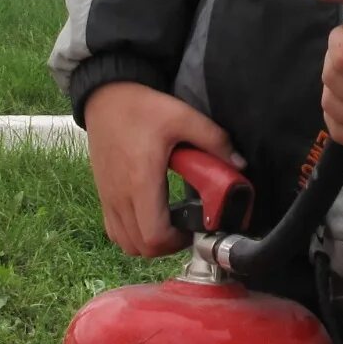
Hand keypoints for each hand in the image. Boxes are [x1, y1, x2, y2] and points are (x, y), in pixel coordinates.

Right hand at [81, 82, 242, 257]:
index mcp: (141, 182)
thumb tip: (239, 164)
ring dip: (148, 242)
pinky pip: (114, 230)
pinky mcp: (103, 194)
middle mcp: (120, 195)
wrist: (106, 96)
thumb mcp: (183, 117)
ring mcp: (108, 197)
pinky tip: (149, 216)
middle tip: (185, 227)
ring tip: (168, 224)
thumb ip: (215, 140)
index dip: (177, 242)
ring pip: (126, 243)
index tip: (192, 227)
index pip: (154, 237)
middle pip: (140, 247)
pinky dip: (131, 234)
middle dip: (167, 245)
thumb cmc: (141, 107)